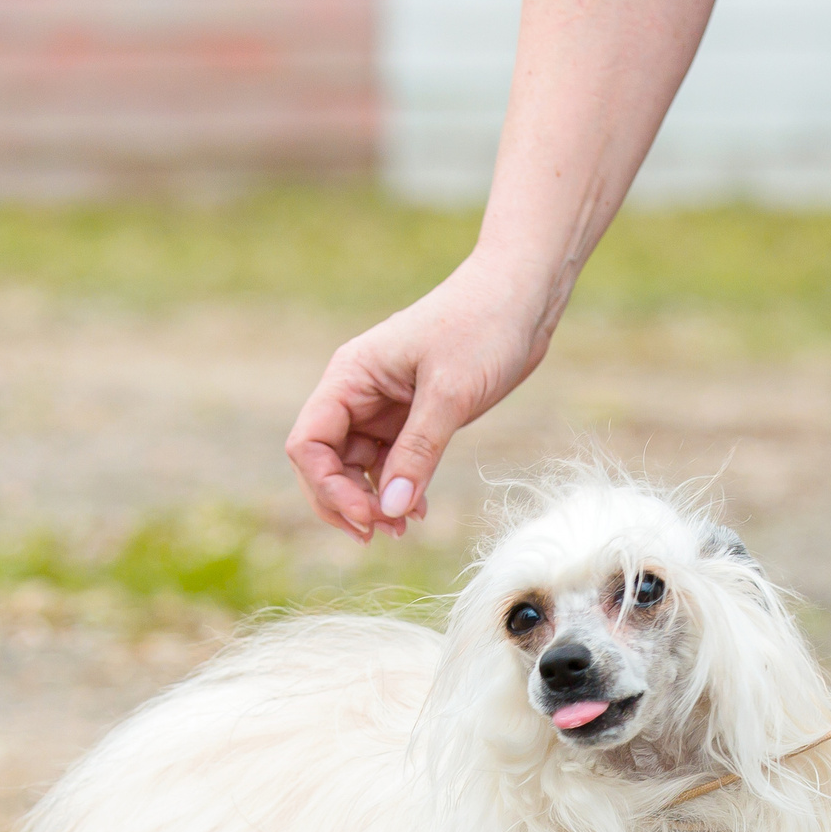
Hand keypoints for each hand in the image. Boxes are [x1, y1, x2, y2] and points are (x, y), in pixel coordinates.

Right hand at [285, 261, 553, 540]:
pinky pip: (390, 463)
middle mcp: (357, 393)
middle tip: (382, 532)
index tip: (369, 516)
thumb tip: (389, 509)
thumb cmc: (482, 327)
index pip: (308, 444)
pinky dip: (399, 490)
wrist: (521, 298)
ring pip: (356, 468)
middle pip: (324, 463)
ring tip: (404, 528)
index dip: (328, 488)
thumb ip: (417, 452)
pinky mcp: (411, 417)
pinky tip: (419, 510)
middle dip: (345, 501)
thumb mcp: (450, 393)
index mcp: (350, 377)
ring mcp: (382, 406)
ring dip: (374, 502)